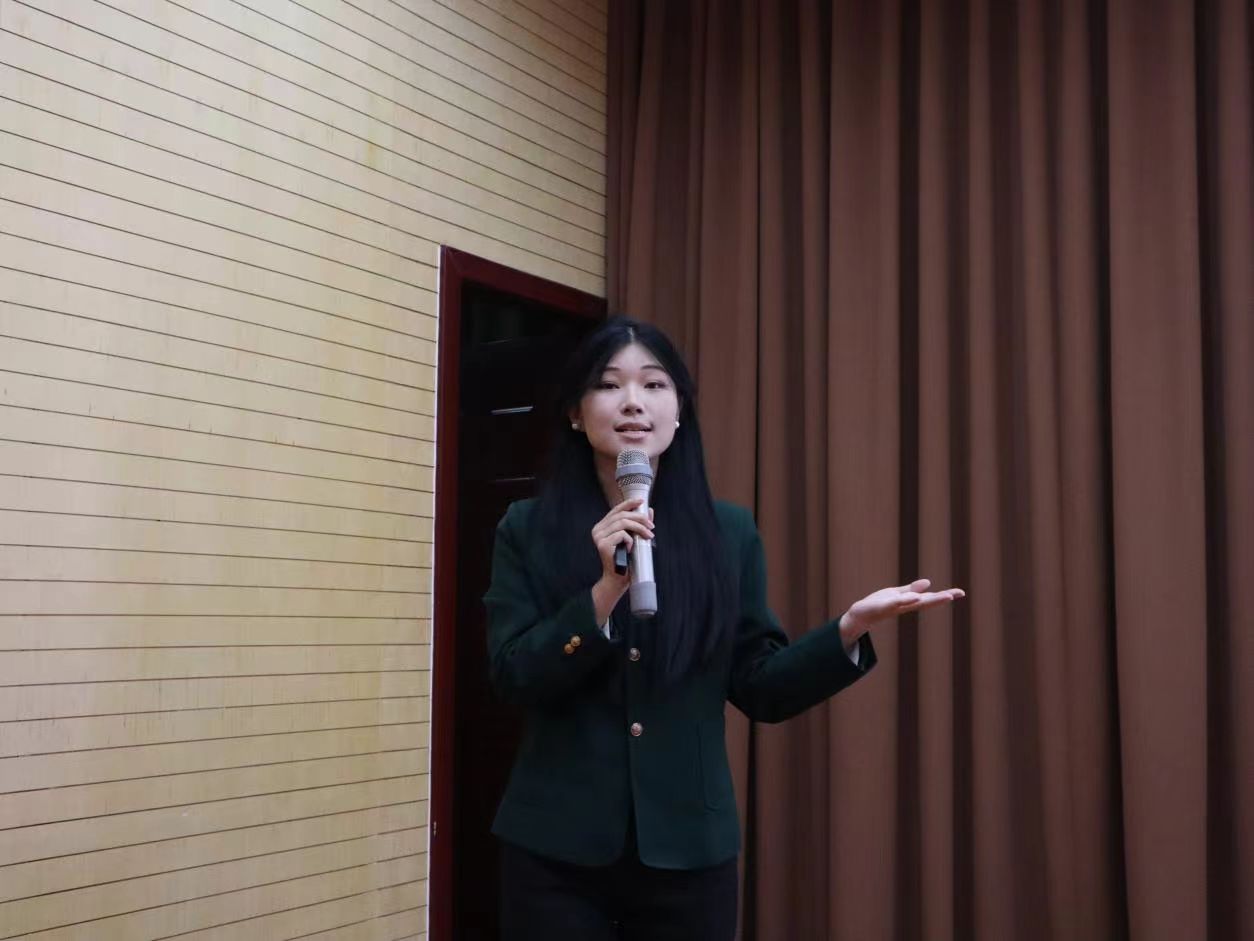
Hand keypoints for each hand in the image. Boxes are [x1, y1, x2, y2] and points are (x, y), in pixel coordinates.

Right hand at [589, 498, 653, 621]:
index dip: (629, 503)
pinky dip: (630, 540)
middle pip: (621, 515)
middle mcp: (598, 530)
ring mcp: (599, 537)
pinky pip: (621, 534)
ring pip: (623, 523)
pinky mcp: (603, 544)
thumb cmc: (626, 560)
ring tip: (648, 536)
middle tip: (651, 526)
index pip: (616, 510)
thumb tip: (649, 511)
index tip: (642, 502)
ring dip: (639, 528)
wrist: (618, 580)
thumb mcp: (634, 539)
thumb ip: (639, 524)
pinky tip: (631, 548)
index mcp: (603, 527)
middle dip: (640, 518)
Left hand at [839, 578, 964, 646]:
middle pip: (925, 601)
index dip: (945, 595)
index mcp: (909, 602)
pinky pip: (895, 604)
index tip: (961, 592)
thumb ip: (911, 590)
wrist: (859, 616)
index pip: (929, 598)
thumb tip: (929, 582)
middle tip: (958, 594)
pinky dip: (905, 601)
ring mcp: (894, 607)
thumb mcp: (896, 594)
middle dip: (941, 598)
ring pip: (912, 603)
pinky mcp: (882, 607)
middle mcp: (904, 606)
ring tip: (943, 596)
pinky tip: (914, 597)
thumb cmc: (878, 604)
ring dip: (927, 599)